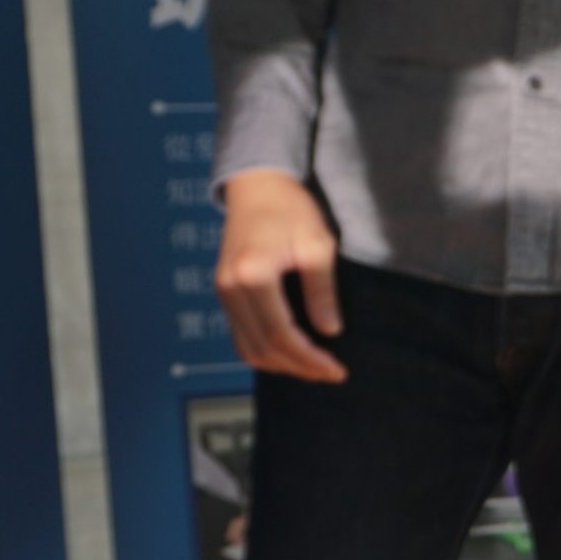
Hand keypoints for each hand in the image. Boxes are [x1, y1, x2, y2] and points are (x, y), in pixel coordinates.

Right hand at [215, 168, 346, 382]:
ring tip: (314, 367)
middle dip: (299, 367)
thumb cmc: (291, 209)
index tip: (337, 370)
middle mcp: (230, 288)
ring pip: (247, 347)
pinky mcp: (224, 291)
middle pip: (263, 348)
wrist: (257, 186)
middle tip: (331, 373)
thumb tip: (330, 330)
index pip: (282, 335)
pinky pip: (240, 334)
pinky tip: (292, 353)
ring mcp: (222, 291)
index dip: (311, 359)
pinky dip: (264, 351)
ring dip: (280, 364)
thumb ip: (321, 288)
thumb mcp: (317, 243)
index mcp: (253, 275)